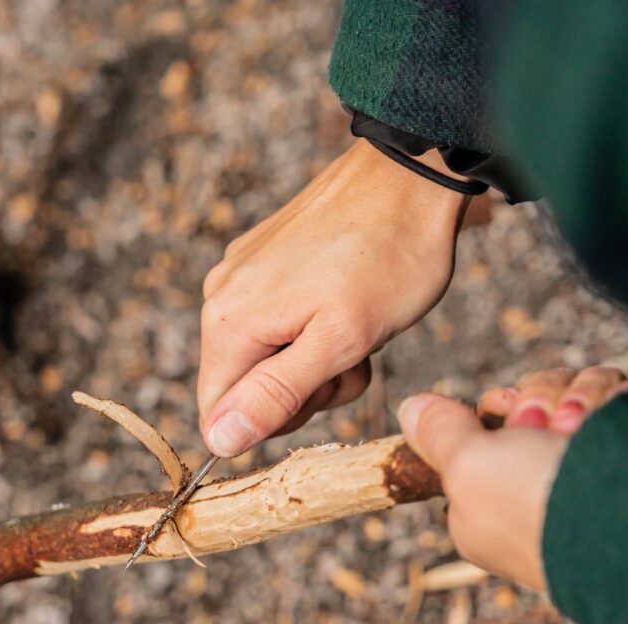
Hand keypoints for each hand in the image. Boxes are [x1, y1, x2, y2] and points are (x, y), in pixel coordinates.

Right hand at [199, 140, 469, 457]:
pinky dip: (315, 325)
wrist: (410, 178)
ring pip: (267, 356)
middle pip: (245, 387)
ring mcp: (241, 273)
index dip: (273, 422)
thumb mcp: (339, 342)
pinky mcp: (263, 258)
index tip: (322, 388)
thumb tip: (219, 441)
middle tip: (353, 355)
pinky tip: (349, 300)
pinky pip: (277, 319)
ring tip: (360, 326)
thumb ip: (276, 395)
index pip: (218, 416)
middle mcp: (220, 297)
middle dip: (303, 389)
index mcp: (229, 322)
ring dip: (316, 358)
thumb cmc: (387, 260)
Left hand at [398, 367, 627, 590]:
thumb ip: (438, 436)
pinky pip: (624, 397)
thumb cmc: (534, 503)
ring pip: (579, 390)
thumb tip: (409, 410)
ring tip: (582, 427)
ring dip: (582, 395)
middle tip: (545, 424)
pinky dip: (621, 400)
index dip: (497, 408)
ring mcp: (591, 466)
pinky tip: (615, 417)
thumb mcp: (466, 469)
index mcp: (492, 501)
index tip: (503, 408)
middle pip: (535, 399)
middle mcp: (540, 483)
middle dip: (541, 398)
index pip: (488, 428)